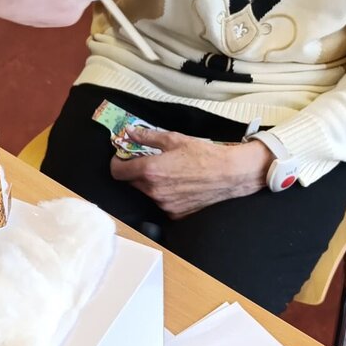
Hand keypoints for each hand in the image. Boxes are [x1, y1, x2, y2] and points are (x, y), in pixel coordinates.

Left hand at [111, 130, 270, 217]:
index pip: (117, 171)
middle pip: (131, 182)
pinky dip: (164, 194)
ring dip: (151, 183)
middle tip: (150, 161)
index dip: (118, 162)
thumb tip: (129, 132)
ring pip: (146, 193)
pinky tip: (178, 184)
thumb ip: (147, 137)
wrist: (229, 174)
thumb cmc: (204, 155)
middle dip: (136, 171)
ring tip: (170, 172)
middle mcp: (154, 191)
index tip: (123, 156)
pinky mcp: (174, 214)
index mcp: (150, 171)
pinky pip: (161, 203)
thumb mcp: (174, 139)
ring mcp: (164, 204)